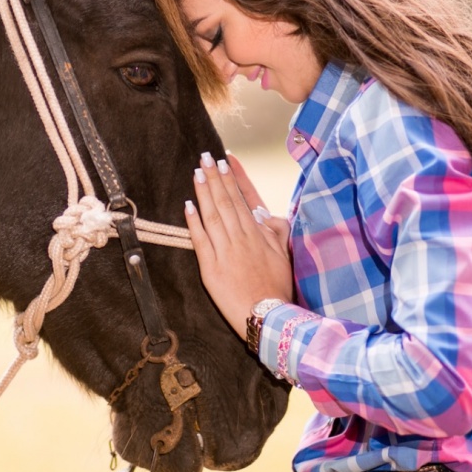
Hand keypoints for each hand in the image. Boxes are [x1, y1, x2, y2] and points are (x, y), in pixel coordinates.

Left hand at [184, 152, 292, 338]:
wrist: (267, 314)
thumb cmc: (277, 286)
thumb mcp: (283, 254)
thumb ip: (275, 232)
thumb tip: (265, 214)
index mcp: (258, 234)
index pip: (244, 199)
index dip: (233, 178)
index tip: (225, 161)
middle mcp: (241, 237)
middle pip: (226, 201)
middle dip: (215, 177)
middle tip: (205, 157)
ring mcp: (225, 251)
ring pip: (213, 215)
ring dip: (204, 192)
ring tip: (197, 172)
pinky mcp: (211, 267)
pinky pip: (201, 239)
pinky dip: (194, 221)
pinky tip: (188, 205)